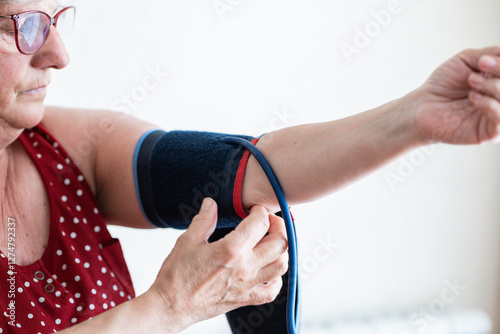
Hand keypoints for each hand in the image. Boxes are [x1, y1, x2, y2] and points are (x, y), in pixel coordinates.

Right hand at [148, 198, 287, 331]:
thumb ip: (203, 220)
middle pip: (279, 243)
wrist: (170, 306)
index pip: (259, 223)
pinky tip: (268, 270)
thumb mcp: (187, 241)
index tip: (255, 210)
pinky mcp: (244, 299)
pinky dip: (276, 279)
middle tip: (270, 221)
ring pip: (281, 266)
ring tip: (271, 242)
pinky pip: (271, 292)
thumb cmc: (176, 276)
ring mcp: (247, 285)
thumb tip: (210, 204)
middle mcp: (245, 267)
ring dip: (281, 251)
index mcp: (231, 250)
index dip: (260, 211)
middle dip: (279, 226)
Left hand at [411, 46, 499, 143]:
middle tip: (474, 75)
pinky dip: (491, 105)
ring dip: (494, 87)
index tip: (483, 61)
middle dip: (499, 73)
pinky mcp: (489, 133)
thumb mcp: (467, 60)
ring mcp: (498, 118)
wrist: (421, 106)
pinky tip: (473, 98)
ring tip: (472, 82)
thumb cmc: (443, 84)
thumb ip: (492, 53)